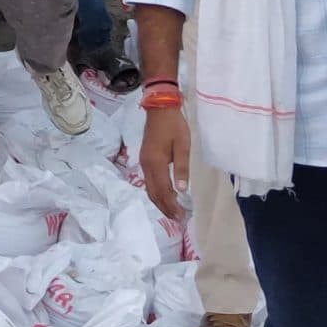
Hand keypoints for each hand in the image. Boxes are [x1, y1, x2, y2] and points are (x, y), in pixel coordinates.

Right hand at [138, 103, 189, 222]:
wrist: (159, 108)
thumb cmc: (174, 126)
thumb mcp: (182, 145)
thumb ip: (181, 167)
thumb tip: (182, 190)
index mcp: (156, 163)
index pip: (163, 191)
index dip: (171, 205)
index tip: (181, 216)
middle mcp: (146, 165)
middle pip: (153, 193)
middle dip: (165, 207)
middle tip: (177, 219)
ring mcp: (144, 162)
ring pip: (149, 188)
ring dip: (159, 202)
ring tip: (171, 211)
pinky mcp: (145, 158)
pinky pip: (148, 182)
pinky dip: (156, 193)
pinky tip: (164, 195)